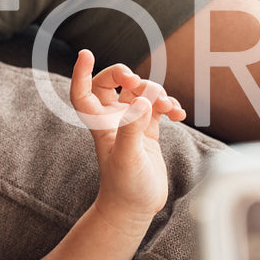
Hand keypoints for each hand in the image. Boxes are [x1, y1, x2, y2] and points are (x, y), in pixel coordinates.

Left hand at [69, 49, 185, 217]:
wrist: (136, 206)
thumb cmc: (125, 185)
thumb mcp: (127, 157)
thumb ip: (132, 129)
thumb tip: (141, 101)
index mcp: (99, 124)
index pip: (83, 92)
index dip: (81, 72)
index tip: (86, 54)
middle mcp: (113, 120)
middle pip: (112, 84)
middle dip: (126, 75)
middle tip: (137, 81)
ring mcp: (131, 122)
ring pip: (140, 92)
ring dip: (155, 92)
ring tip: (167, 106)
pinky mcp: (148, 129)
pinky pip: (157, 106)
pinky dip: (169, 104)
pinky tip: (179, 114)